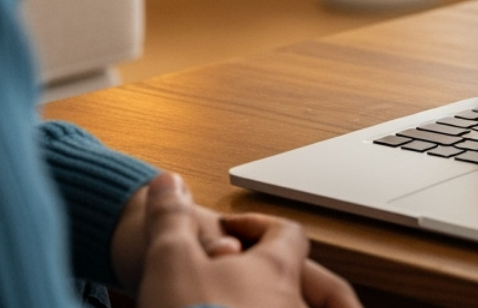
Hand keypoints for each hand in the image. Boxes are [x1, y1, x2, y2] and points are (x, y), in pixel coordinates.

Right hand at [137, 172, 360, 307]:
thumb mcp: (169, 261)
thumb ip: (171, 219)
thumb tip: (169, 182)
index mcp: (275, 271)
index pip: (288, 234)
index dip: (259, 226)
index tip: (230, 230)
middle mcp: (293, 304)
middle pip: (308, 280)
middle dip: (283, 271)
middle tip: (250, 268)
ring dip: (287, 301)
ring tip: (254, 302)